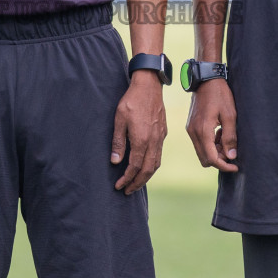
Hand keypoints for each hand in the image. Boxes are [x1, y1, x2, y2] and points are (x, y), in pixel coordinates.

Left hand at [112, 72, 166, 192]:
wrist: (149, 86)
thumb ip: (118, 142)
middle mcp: (153, 141)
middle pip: (147, 170)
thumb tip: (115, 161)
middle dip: (137, 183)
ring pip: (155, 164)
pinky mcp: (162, 133)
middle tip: (127, 191)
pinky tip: (145, 166)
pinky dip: (152, 166)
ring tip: (136, 183)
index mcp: (142, 139)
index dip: (126, 179)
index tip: (118, 186)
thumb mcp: (119, 119)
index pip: (134, 167)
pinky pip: (158, 155)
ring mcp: (160, 137)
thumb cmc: (131, 101)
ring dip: (146, 177)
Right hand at [185, 78, 237, 171]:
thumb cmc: (220, 95)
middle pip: (205, 159)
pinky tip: (219, 132)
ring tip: (226, 137)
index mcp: (203, 131)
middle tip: (232, 150)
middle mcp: (193, 133)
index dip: (224, 166)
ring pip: (202, 152)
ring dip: (215, 151)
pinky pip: (200, 143)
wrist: (206, 80)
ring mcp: (190, 130)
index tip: (235, 166)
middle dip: (219, 159)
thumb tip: (231, 156)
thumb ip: (230, 137)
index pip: (212, 158)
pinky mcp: (191, 126)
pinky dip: (210, 144)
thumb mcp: (230, 115)